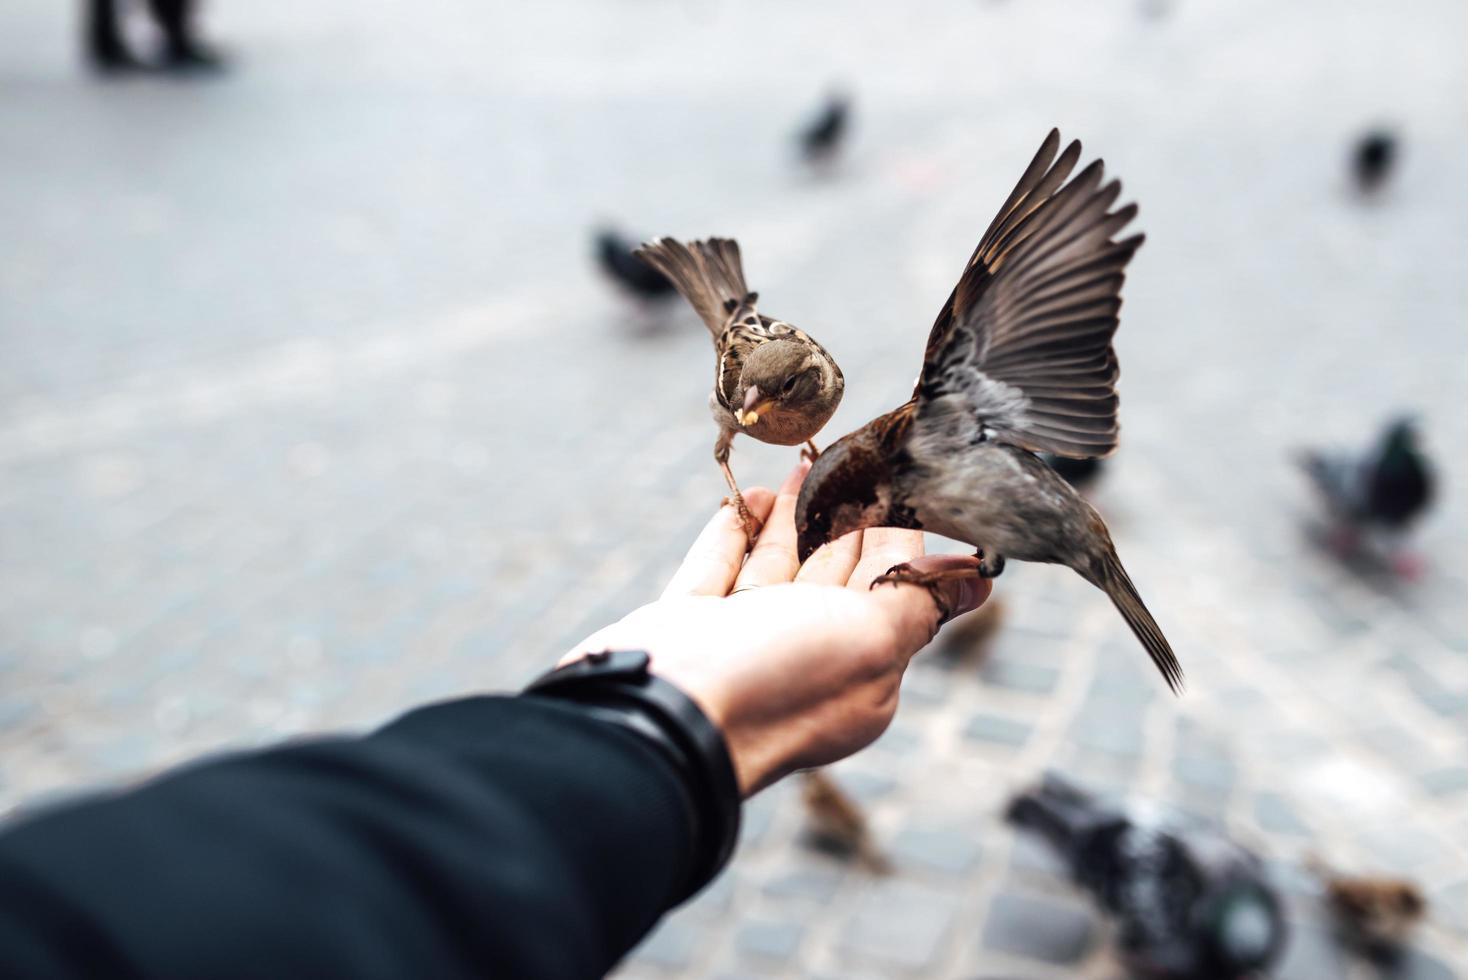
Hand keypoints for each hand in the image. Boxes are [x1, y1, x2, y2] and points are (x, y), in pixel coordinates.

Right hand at [565, 461, 989, 794]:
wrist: (659, 714)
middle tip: (854, 455)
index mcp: (860, 670)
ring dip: (794, 514)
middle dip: (847, 514)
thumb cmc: (772, 680)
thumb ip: (918, 602)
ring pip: (777, 565)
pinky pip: (718, 566)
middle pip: (834, 572)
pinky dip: (735, 531)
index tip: (902, 476)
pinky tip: (749, 498)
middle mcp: (804, 655)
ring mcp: (742, 639)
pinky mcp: (690, 623)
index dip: (898, 530)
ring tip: (805, 460)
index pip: (893, 588)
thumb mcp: (870, 641)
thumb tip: (979, 582)